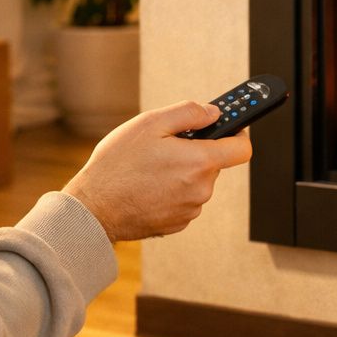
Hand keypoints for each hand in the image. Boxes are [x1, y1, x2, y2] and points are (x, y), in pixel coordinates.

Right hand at [62, 101, 252, 240]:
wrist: (94, 208)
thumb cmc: (118, 164)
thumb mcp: (150, 123)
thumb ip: (189, 113)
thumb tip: (214, 112)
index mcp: (200, 162)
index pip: (242, 149)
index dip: (238, 134)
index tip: (229, 128)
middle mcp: (201, 190)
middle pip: (213, 164)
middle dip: (196, 152)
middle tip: (166, 147)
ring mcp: (190, 210)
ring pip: (197, 183)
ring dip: (182, 173)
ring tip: (151, 169)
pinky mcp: (177, 224)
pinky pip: (184, 201)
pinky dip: (172, 192)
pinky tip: (148, 187)